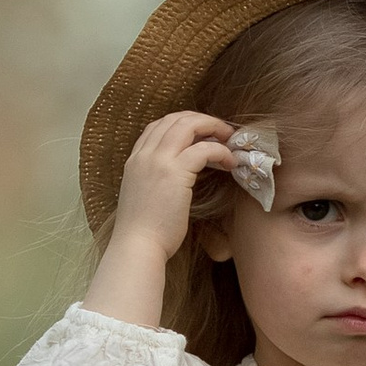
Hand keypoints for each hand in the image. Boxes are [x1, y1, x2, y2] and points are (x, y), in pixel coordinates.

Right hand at [88, 111, 233, 325]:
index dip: (182, 123)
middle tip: (222, 132)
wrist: (137, 246)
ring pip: (189, 125)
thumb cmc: (144, 232)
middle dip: (202, 120)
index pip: (157, 126)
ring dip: (213, 128)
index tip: (201, 133)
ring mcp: (158, 161)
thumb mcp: (144, 195)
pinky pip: (204, 149)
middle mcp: (144, 155)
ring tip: (230, 140)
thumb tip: (179, 177)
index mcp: (135, 160)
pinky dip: (221, 151)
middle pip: (174, 119)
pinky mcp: (175, 172)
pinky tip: (230, 162)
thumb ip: (155, 179)